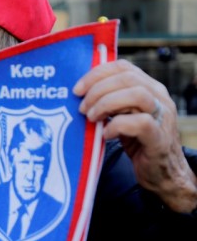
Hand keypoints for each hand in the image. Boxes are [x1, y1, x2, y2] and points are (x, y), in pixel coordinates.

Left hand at [73, 59, 196, 212]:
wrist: (160, 172)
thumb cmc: (137, 141)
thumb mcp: (122, 114)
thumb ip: (109, 100)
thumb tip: (79, 93)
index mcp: (149, 87)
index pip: (123, 67)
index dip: (97, 74)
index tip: (77, 89)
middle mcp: (159, 97)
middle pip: (127, 78)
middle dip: (98, 90)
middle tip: (82, 108)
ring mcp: (162, 117)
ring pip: (137, 95)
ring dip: (107, 104)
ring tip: (92, 118)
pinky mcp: (160, 138)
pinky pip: (141, 123)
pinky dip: (118, 125)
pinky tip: (105, 134)